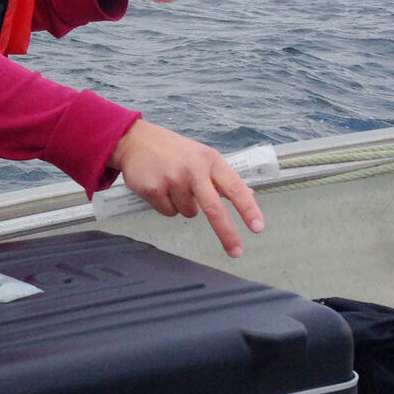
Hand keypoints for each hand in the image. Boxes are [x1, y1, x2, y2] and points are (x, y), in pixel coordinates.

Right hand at [108, 120, 264, 257]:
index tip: (258, 228)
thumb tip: (249, 195)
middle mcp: (193, 169)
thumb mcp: (202, 157)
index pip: (234, 188)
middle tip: (236, 252)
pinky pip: (168, 212)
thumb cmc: (174, 151)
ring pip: (189, 213)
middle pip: (214, 209)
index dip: (248, 210)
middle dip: (227, 233)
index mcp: (210, 160)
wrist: (135, 141)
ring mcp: (173, 179)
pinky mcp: (154, 188)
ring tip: (173, 185)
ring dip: (183, 206)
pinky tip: (159, 187)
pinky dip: (166, 205)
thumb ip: (223, 178)